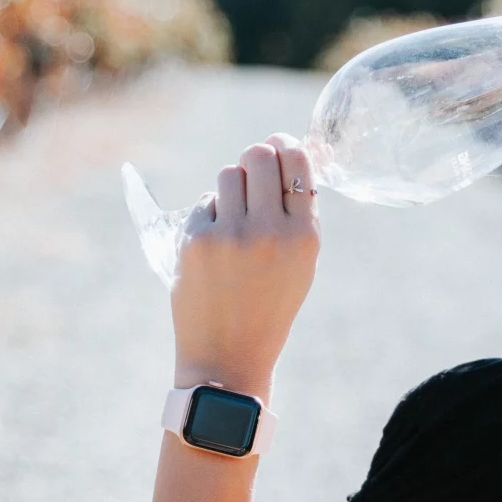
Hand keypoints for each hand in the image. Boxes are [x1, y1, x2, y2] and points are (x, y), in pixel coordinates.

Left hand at [170, 133, 319, 399]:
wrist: (228, 356)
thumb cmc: (268, 306)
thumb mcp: (300, 263)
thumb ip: (297, 213)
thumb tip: (284, 151)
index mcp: (304, 236)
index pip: (297, 162)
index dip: (285, 145)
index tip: (277, 146)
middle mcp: (270, 231)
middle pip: (258, 155)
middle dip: (254, 159)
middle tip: (251, 175)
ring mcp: (231, 234)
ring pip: (228, 174)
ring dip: (230, 187)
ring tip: (233, 218)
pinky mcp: (196, 241)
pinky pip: (205, 203)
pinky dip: (210, 216)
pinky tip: (214, 246)